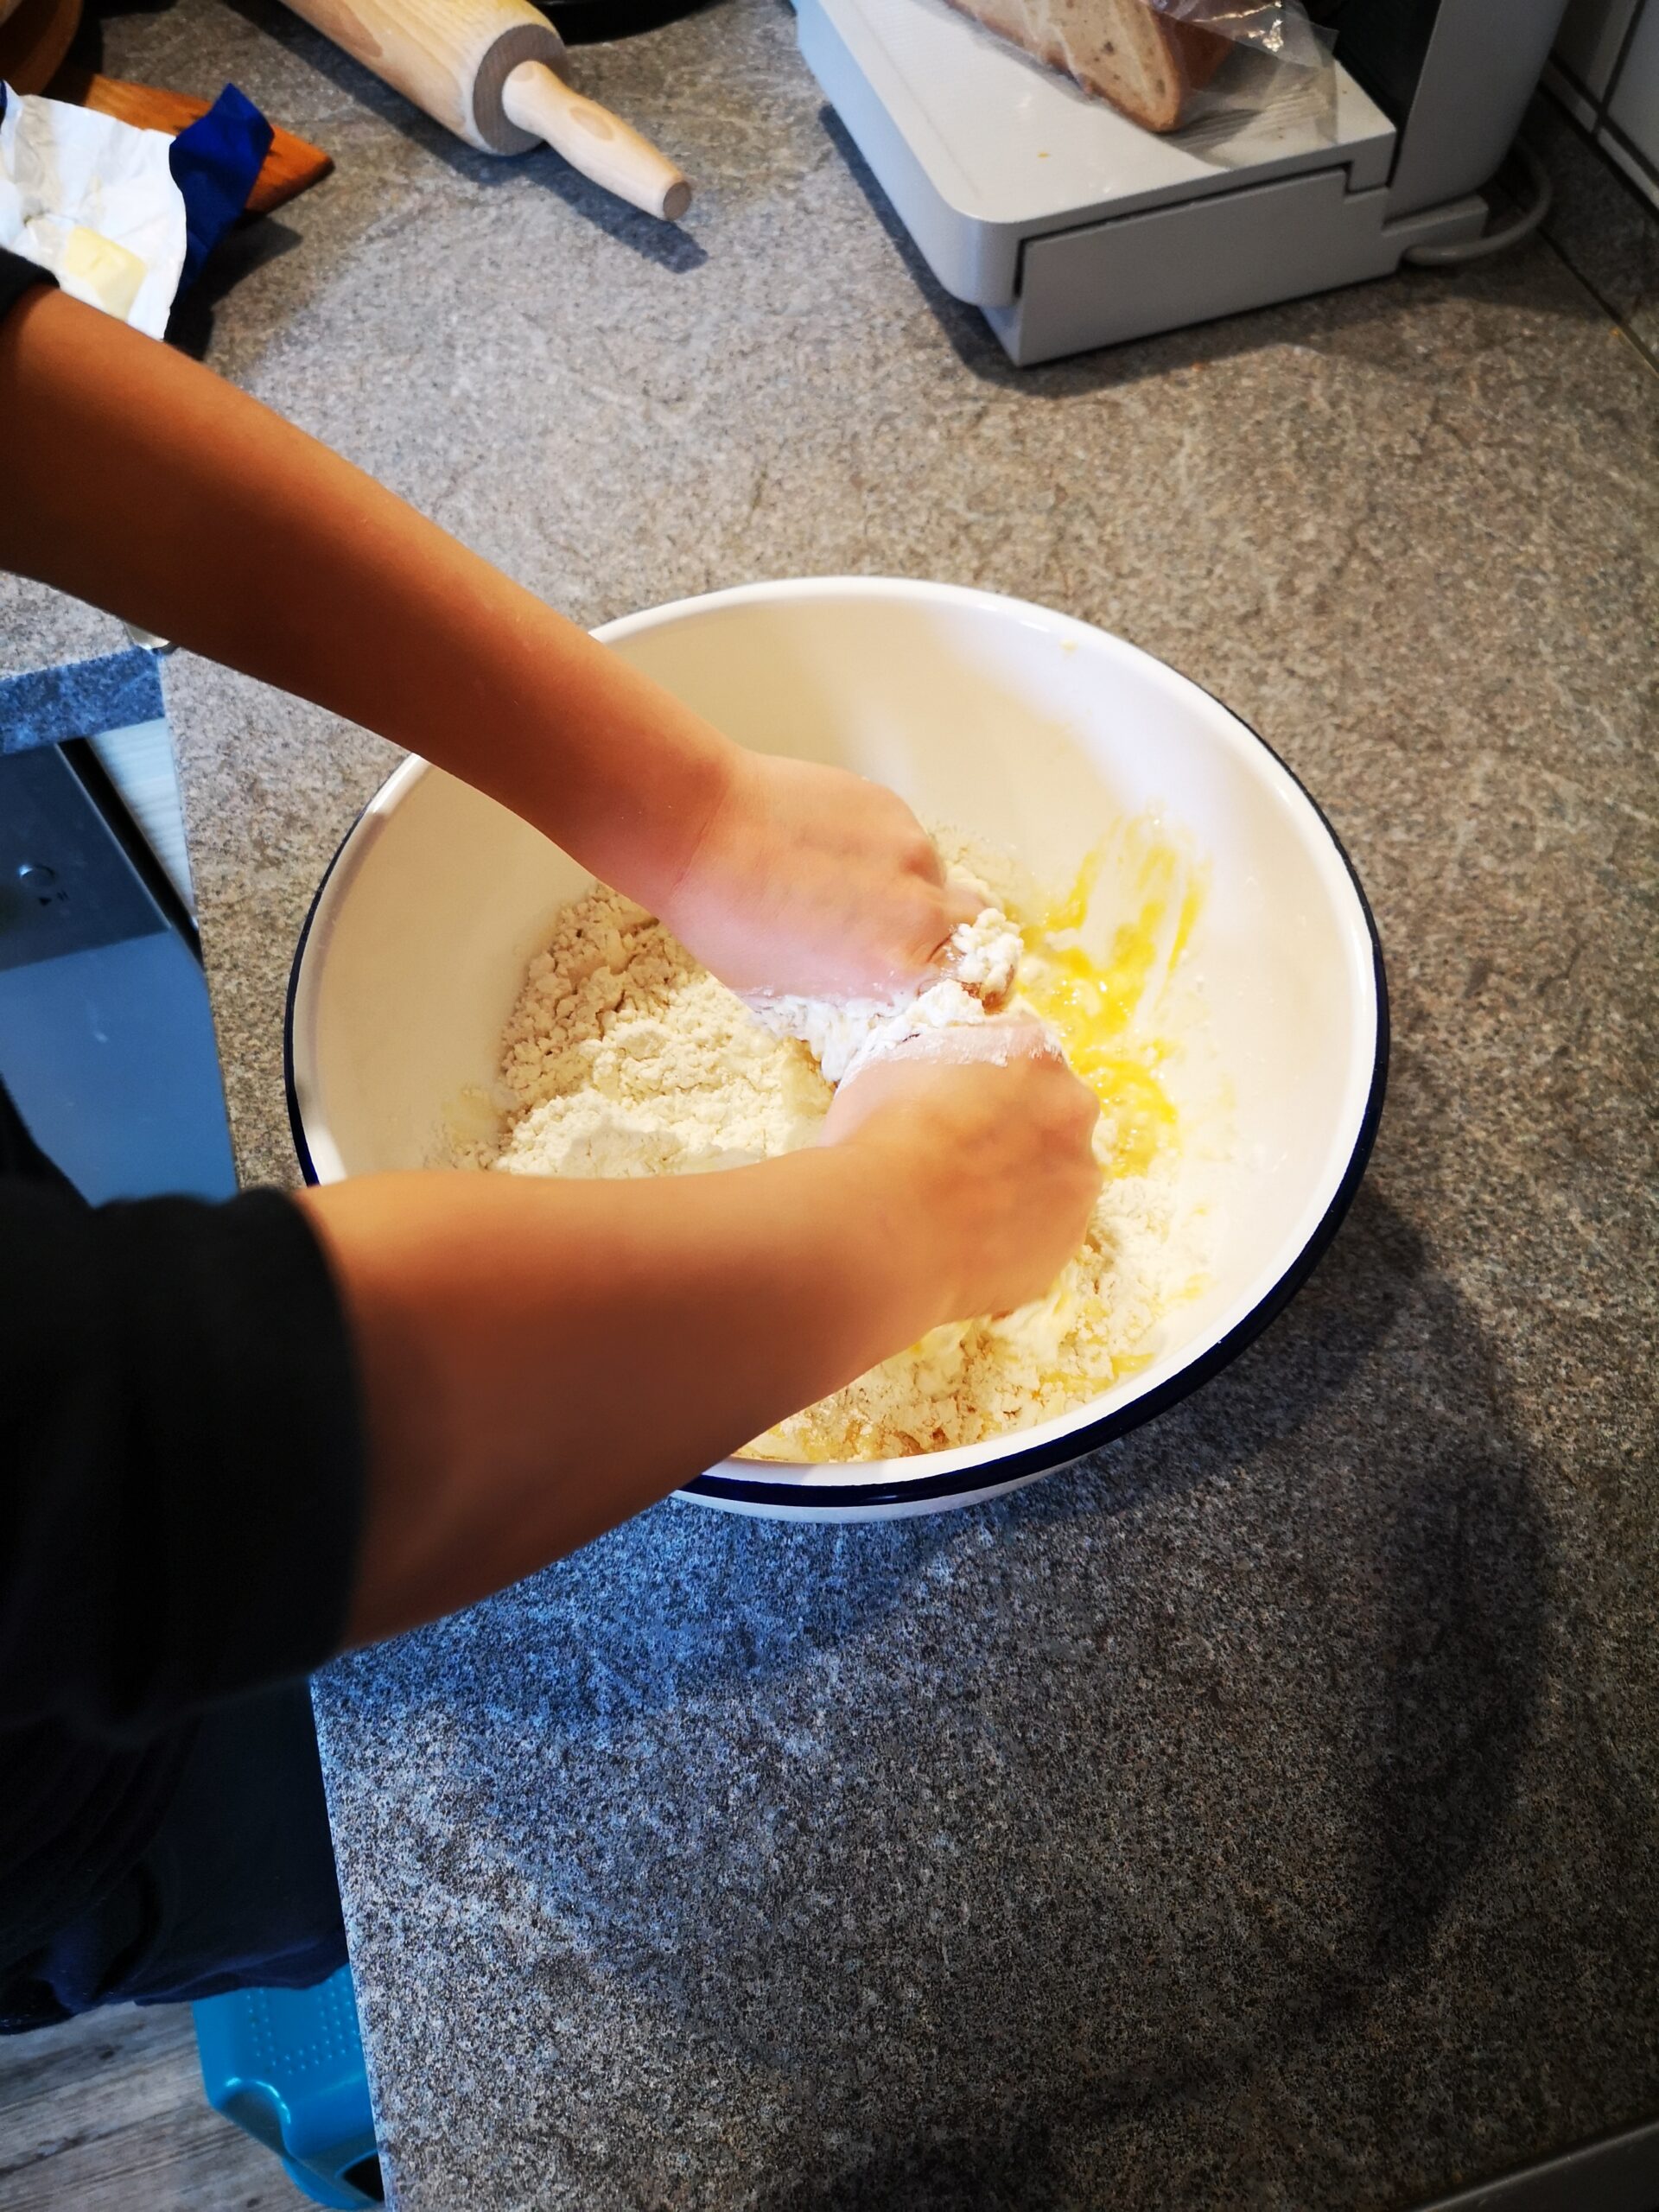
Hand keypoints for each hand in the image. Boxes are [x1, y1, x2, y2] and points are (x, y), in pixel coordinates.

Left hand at [655, 750, 981, 998]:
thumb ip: (845, 1003)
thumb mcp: (783, 1000)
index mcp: (901, 968)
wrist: (701, 831)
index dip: (967, 984)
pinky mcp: (889, 805)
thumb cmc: (728, 924)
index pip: (978, 984)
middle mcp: (921, 908)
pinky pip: (903, 837)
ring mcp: (910, 847)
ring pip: (933, 876)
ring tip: (844, 888)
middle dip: (951, 933)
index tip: (949, 983)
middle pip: (976, 924)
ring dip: (906, 889)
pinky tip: (827, 852)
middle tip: (901, 935)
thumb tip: (862, 1009)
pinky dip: (879, 851)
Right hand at [822, 1022, 1100, 1321]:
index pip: (1021, 1052)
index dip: (984, 1080)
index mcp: (1032, 1053)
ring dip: (1021, 1187)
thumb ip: (936, 1064)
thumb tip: (936, 1082)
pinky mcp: (1071, 1242)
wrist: (889, 1231)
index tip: (955, 1105)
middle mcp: (1072, 1108)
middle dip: (1015, 1131)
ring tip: (963, 1211)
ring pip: (1055, 1177)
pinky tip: (972, 1246)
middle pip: (1050, 1113)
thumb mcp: (891, 1067)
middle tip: (960, 1160)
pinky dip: (1017, 1237)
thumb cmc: (879, 1138)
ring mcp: (1079, 1180)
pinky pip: (1045, 1234)